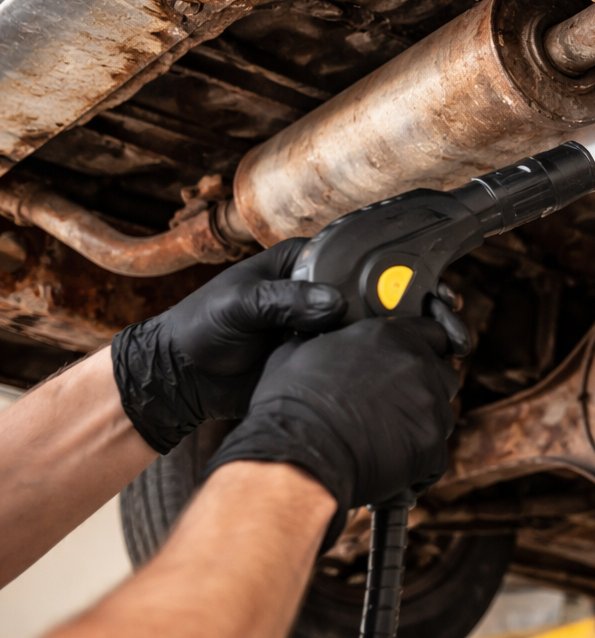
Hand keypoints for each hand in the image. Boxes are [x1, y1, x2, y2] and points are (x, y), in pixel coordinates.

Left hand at [111, 240, 345, 452]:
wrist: (183, 378)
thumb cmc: (200, 327)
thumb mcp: (239, 303)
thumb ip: (284, 299)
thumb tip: (335, 304)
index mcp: (298, 261)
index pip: (344, 259)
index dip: (357, 277)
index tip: (369, 297)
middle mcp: (313, 290)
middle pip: (355, 297)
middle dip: (358, 314)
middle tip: (348, 331)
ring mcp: (316, 325)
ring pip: (352, 329)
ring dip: (349, 341)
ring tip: (341, 351)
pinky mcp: (315, 355)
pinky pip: (340, 358)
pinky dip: (341, 363)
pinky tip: (339, 368)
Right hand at [204, 317, 456, 543]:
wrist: (299, 455)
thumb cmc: (292, 405)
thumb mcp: (300, 353)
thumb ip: (327, 342)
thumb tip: (319, 343)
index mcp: (390, 336)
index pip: (433, 333)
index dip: (424, 349)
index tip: (414, 363)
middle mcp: (417, 365)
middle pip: (442, 374)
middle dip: (425, 389)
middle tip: (395, 407)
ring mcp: (429, 406)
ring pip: (442, 414)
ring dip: (421, 425)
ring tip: (387, 439)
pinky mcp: (432, 446)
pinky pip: (436, 454)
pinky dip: (419, 462)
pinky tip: (391, 466)